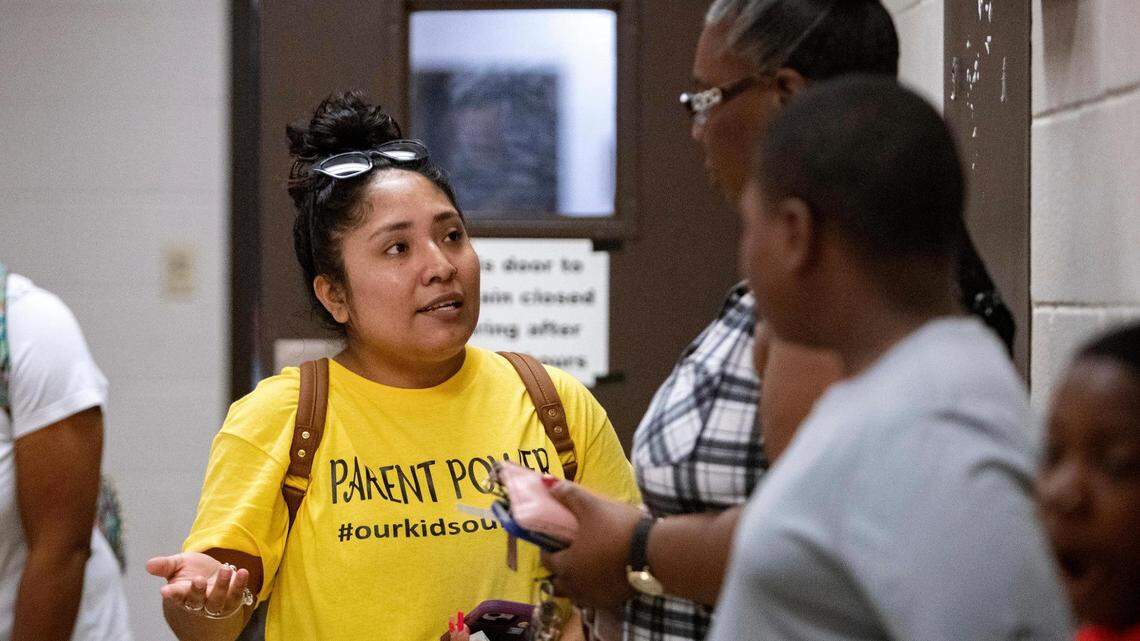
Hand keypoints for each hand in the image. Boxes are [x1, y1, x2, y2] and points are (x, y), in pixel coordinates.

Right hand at [147, 552, 251, 618]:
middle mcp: (197, 602)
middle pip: (196, 600)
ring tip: (224, 570)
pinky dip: (239, 585)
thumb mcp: (178, 564)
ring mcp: (215, 603)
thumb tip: (148, 565)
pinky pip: (236, 595)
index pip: (175, 595)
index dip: (171, 593)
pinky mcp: (231, 601)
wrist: (212, 576)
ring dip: (221, 586)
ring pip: (217, 600)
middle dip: (197, 591)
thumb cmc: (192, 571)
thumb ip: (165, 565)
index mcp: (181, 594)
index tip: (165, 591)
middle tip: (198, 579)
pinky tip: (243, 572)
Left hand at [540, 481, 641, 609]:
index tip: (556, 538)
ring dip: (577, 582)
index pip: (546, 560)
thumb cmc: (617, 529)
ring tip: (588, 564)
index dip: (548, 548)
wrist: (655, 553)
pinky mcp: (615, 602)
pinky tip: (606, 573)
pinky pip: (596, 598)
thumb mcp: (591, 506)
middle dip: (559, 571)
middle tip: (570, 553)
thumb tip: (548, 483)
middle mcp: (577, 588)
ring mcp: (596, 598)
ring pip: (577, 594)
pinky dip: (596, 589)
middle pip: (558, 583)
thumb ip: (568, 495)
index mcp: (566, 567)